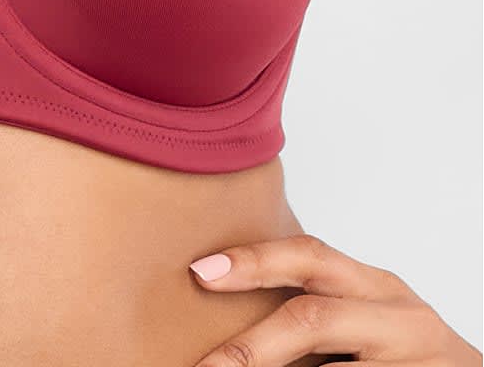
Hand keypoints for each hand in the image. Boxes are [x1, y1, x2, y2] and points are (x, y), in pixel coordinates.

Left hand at [187, 233, 481, 364]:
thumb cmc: (402, 349)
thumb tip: (222, 290)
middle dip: (251, 347)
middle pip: (312, 319)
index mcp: (378, 287)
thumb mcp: (370, 311)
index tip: (201, 272)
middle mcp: (398, 321)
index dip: (253, 260)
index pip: (309, 257)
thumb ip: (318, 299)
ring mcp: (411, 366)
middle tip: (205, 366)